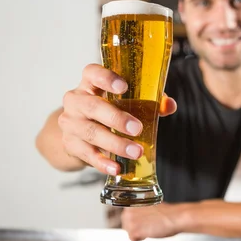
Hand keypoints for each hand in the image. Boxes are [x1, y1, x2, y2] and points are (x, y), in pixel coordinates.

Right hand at [58, 63, 176, 175]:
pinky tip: (117, 168)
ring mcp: (70, 123)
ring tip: (136, 151)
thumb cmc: (106, 109)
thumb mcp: (124, 101)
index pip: (92, 73)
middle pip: (92, 106)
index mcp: (90, 84)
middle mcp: (76, 100)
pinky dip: (103, 163)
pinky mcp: (71, 144)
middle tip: (137, 128)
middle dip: (116, 118)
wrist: (76, 132)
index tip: (123, 87)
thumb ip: (149, 100)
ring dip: (115, 143)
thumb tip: (169, 105)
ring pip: (91, 132)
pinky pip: (87, 155)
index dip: (106, 78)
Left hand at [121, 203, 184, 240]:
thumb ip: (141, 209)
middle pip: (126, 224)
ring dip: (138, 233)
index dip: (136, 220)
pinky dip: (141, 238)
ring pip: (129, 232)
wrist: (175, 217)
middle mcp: (129, 210)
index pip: (127, 216)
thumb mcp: (151, 206)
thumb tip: (140, 215)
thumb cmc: (168, 212)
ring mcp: (130, 221)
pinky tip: (149, 232)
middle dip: (136, 227)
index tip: (144, 221)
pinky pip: (133, 238)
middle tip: (148, 225)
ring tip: (150, 228)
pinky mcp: (134, 231)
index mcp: (133, 202)